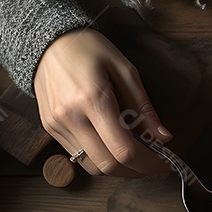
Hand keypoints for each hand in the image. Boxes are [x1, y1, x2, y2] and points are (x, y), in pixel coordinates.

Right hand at [33, 28, 172, 176]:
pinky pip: (79, 156)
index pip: (124, 150)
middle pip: (109, 166)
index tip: (164, 164)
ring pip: (93, 167)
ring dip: (118, 168)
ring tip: (133, 153)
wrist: (47, 41)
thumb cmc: (89, 49)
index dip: (149, 164)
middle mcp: (72, 117)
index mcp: (93, 99)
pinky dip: (100, 157)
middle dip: (136, 171)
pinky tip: (110, 143)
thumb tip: (163, 137)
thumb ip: (143, 107)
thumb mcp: (125, 70)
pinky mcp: (50, 129)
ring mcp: (57, 126)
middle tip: (152, 163)